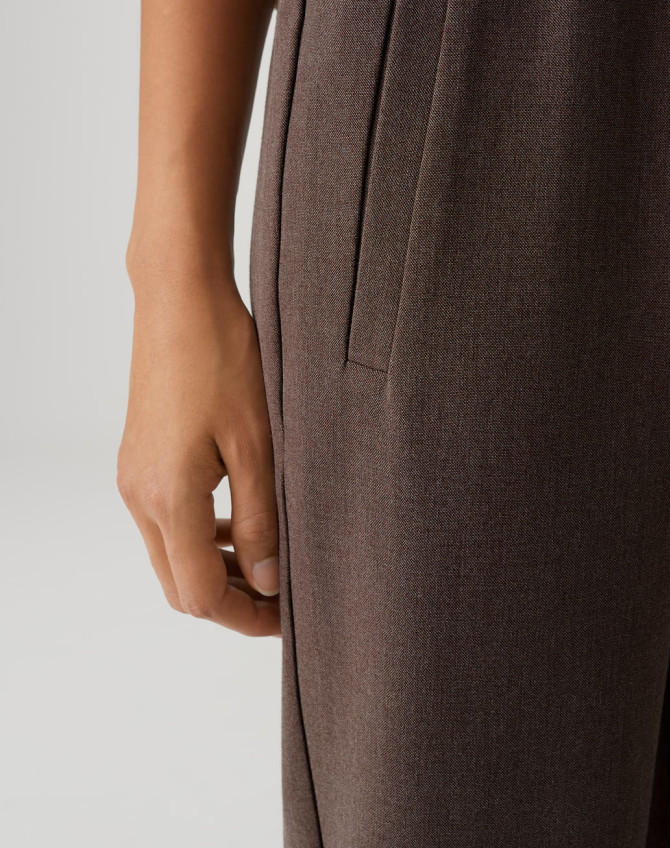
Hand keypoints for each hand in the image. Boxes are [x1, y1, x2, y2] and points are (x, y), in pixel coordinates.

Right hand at [117, 271, 280, 636]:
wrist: (179, 298)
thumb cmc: (223, 357)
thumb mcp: (259, 443)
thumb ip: (263, 519)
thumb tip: (268, 581)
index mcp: (169, 498)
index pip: (199, 594)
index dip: (245, 616)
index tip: (286, 618)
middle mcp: (141, 494)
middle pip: (179, 583)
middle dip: (231, 599)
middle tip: (283, 596)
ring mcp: (135, 475)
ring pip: (172, 552)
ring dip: (218, 566)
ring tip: (272, 560)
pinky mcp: (140, 457)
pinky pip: (167, 518)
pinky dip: (203, 533)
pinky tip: (243, 519)